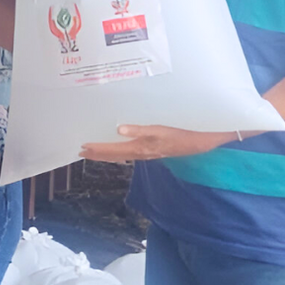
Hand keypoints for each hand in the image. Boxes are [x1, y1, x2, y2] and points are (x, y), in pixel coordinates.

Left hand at [80, 125, 239, 162]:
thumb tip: (119, 129)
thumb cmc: (183, 136)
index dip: (97, 149)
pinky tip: (118, 147)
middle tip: (81, 152)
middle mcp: (141, 153)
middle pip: (114, 155)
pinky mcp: (154, 149)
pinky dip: (119, 150)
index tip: (82, 148)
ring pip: (121, 154)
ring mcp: (148, 152)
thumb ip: (140, 130)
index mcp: (141, 148)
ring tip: (93, 150)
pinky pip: (130, 151)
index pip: (113, 151)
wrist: (203, 143)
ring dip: (106, 153)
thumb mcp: (161, 131)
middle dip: (97, 154)